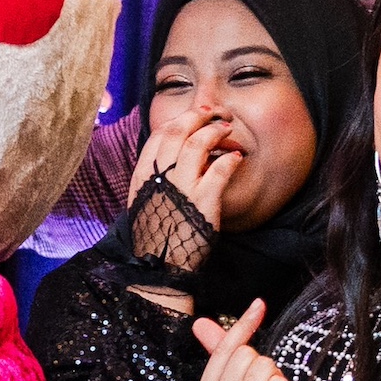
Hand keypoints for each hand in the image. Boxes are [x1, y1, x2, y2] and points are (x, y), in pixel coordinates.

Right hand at [129, 106, 243, 236]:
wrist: (160, 266)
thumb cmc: (156, 235)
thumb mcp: (145, 201)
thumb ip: (154, 177)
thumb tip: (172, 156)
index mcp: (143, 176)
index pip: (159, 135)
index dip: (179, 120)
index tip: (194, 117)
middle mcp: (160, 178)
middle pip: (177, 132)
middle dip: (197, 117)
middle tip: (214, 114)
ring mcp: (181, 189)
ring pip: (197, 144)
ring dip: (214, 132)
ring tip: (227, 129)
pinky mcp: (203, 202)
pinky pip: (219, 170)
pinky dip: (230, 159)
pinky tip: (237, 157)